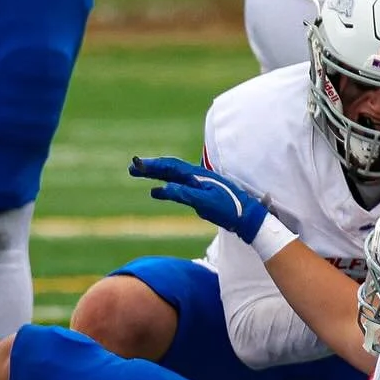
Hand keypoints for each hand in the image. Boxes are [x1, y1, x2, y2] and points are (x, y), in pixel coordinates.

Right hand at [128, 155, 268, 242]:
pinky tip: (158, 190)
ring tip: (140, 173)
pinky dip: (165, 184)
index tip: (136, 164)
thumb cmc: (229, 208)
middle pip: (170, 167)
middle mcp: (197, 176)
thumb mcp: (204, 203)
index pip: (171, 166)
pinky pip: (178, 185)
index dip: (153, 165)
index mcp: (197, 175)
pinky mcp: (201, 193)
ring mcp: (199, 184)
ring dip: (156, 173)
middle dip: (151, 167)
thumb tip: (160, 189)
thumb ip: (184, 194)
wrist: (248, 216)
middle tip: (131, 167)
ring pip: (173, 175)